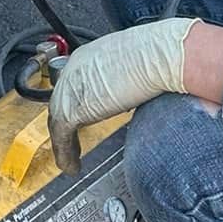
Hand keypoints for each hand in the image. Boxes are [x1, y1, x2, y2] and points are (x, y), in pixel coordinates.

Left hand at [47, 17, 197, 174]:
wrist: (163, 57)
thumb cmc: (163, 56)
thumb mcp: (140, 65)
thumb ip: (130, 78)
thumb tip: (140, 90)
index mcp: (91, 55)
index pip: (77, 83)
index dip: (80, 103)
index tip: (84, 117)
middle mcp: (75, 67)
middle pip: (63, 100)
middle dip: (67, 122)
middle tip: (72, 140)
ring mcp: (70, 87)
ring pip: (59, 119)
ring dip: (65, 141)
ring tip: (71, 158)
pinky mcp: (71, 108)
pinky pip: (62, 137)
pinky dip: (66, 154)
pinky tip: (72, 166)